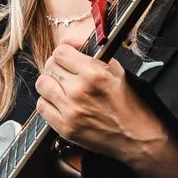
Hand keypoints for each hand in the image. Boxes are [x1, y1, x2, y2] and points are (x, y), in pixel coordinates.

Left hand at [36, 44, 164, 164]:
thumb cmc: (129, 103)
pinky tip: (59, 103)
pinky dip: (48, 103)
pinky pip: (42, 106)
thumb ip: (91, 53)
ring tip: (60, 88)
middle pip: (49, 67)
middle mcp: (79, 90)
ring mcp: (70, 110)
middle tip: (65, 73)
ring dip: (50, 83)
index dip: (63, 53)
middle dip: (57, 67)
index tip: (67, 58)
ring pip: (42, 84)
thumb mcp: (116, 70)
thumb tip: (68, 40)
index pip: (60, 52)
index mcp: (94, 73)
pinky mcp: (65, 127)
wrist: (136, 137)